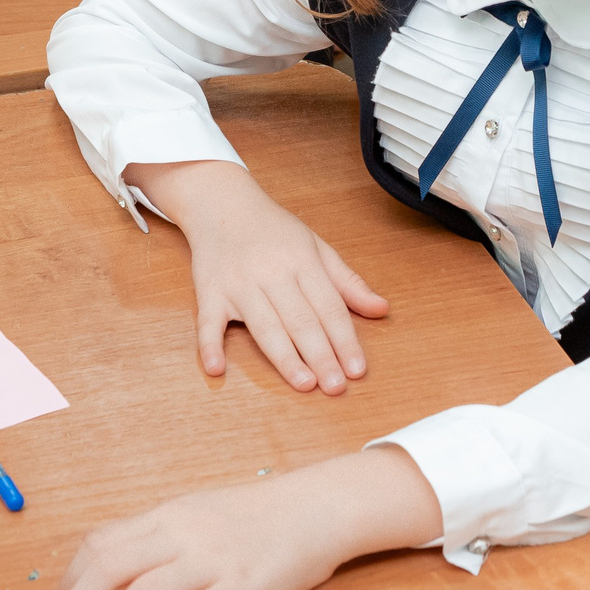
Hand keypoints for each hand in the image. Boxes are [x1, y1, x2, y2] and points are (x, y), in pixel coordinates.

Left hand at [47, 448, 440, 589]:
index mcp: (166, 515)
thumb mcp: (198, 514)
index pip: (100, 543)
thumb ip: (159, 539)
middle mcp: (181, 533)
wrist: (315, 509)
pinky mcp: (241, 587)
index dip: (69, 580)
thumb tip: (117, 575)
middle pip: (108, 568)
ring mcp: (212, 559)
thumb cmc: (256, 516)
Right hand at [127, 160, 387, 394]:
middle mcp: (271, 272)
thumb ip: (347, 282)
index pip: (329, 307)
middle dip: (321, 356)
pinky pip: (208, 321)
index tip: (358, 369)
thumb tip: (381, 309)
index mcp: (302, 260)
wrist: (221, 202)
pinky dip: (209, 345)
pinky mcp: (208, 291)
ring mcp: (238, 283)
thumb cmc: (273, 229)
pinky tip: (217, 369)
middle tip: (337, 387)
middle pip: (301, 320)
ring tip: (305, 384)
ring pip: (265, 325)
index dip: (345, 340)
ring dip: (285, 357)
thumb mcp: (316, 246)